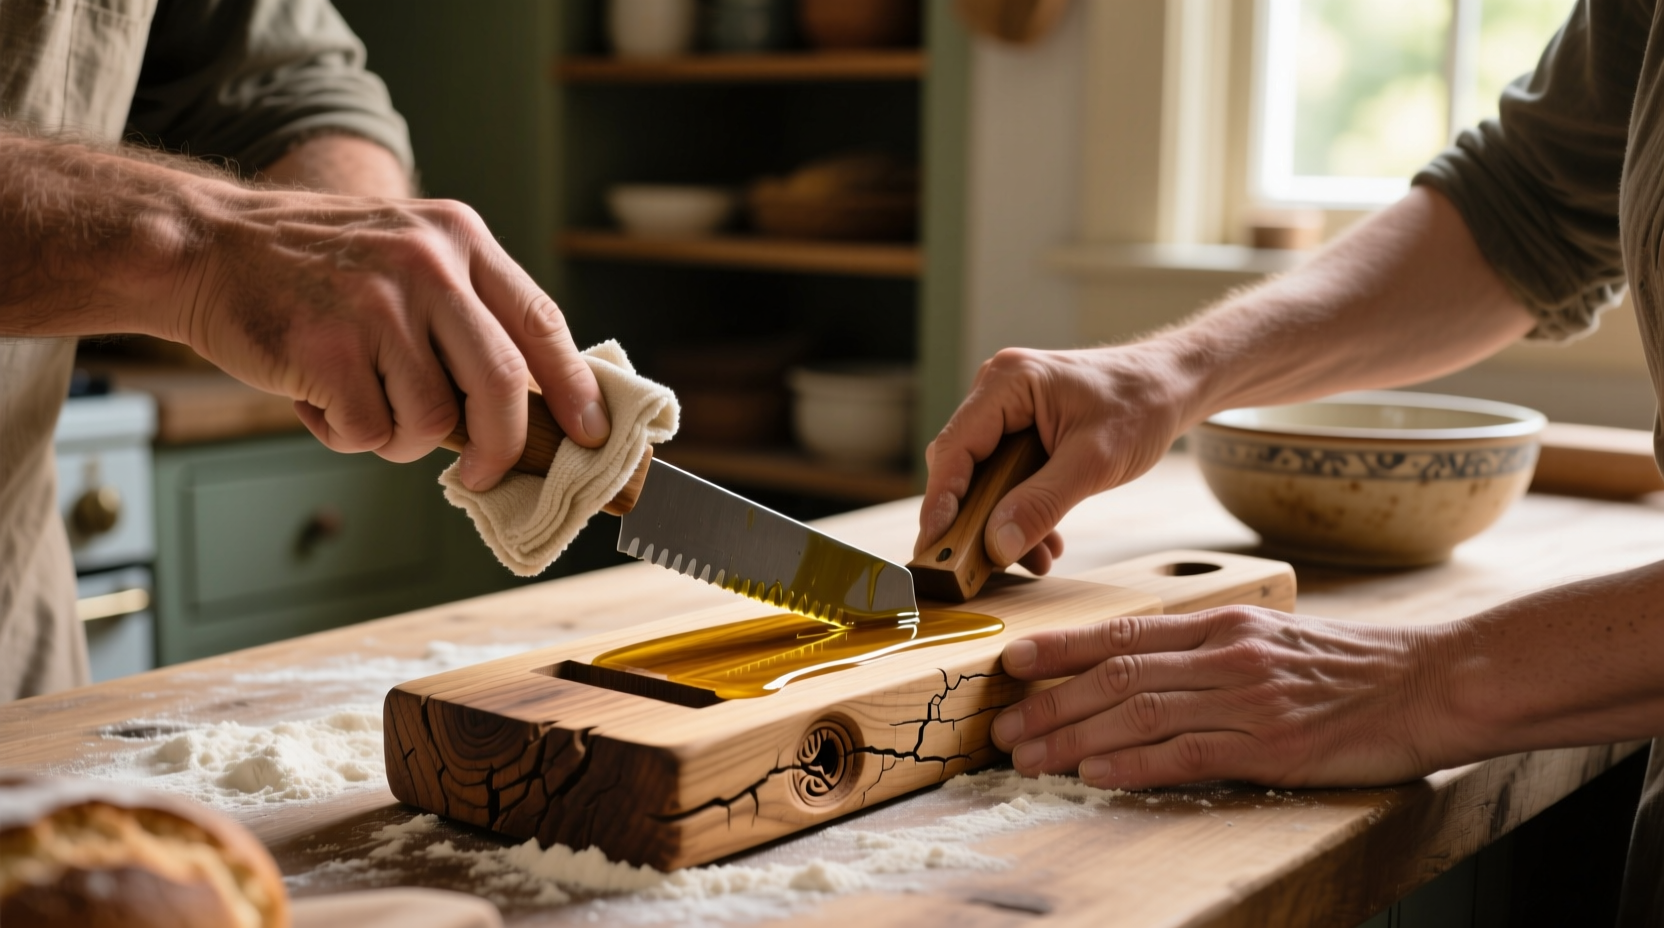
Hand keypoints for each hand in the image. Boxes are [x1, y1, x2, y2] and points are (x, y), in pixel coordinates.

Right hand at [174, 182, 608, 490]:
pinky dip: (347, 434)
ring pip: (431, 421)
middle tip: (482, 475)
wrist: (209, 244)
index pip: (541, 322)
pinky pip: (369, 432)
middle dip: (502, 447)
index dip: (574, 387)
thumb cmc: (319, 269)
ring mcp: (377, 304)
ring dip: (399, 438)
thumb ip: (469, 311)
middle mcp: (427, 265)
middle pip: (501, 384)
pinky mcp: (327, 347)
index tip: (591, 433)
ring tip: (362, 403)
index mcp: (460, 240)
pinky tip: (319, 396)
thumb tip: (534, 405)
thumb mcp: (410, 254)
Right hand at [915, 345, 1197, 572]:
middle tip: (977, 566)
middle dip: (974, 519)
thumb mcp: (1095, 461)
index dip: (940, 501)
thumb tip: (998, 544)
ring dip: (1002, 522)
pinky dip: (1021, 511)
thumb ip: (1043, 503)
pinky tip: (1046, 542)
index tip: (933, 546)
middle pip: (961, 465)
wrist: (1172, 385)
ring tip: (1034, 559)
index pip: (955, 448)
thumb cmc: (1140, 405)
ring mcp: (1007, 410)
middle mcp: (997, 391)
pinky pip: (1005, 477)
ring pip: (983, 478)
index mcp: (1007, 383)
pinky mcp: (1021, 429)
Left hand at [987, 607, 1463, 789]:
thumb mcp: (1274, 636)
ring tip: (1029, 757)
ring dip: (1074, 737)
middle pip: (1116, 676)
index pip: (1124, 633)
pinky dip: (1133, 764)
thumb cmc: (1352, 666)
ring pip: (1139, 713)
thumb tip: (1147, 668)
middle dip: (1051, 703)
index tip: (1013, 663)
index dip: (1061, 648)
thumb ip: (1212, 649)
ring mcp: (1249, 699)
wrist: (1433, 682)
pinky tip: (1094, 775)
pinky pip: (1187, 754)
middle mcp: (1226, 655)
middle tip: (1002, 729)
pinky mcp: (1273, 745)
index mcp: (1223, 625)